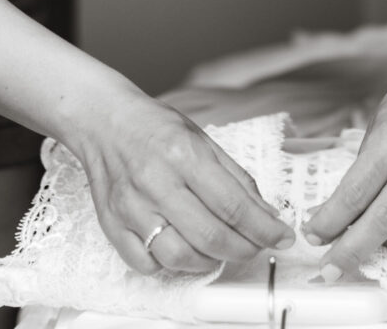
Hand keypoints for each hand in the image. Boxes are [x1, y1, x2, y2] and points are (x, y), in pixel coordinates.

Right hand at [78, 89, 294, 275]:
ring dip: (210, 262)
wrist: (104, 121)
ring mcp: (131, 206)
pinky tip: (181, 247)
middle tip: (256, 246)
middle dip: (243, 249)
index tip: (281, 237)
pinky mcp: (112, 224)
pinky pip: (146, 264)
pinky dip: (170, 265)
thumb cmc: (154, 127)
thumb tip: (266, 213)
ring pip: (179, 257)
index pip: (233, 205)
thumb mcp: (202, 139)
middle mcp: (156, 181)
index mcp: (183, 154)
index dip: (264, 228)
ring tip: (220, 249)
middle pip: (210, 236)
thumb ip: (236, 177)